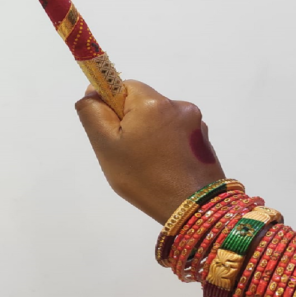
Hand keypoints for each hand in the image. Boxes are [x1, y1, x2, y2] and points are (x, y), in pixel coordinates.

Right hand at [75, 80, 225, 224]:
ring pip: (158, 119)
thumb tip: (93, 90)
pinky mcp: (203, 140)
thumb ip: (92, 112)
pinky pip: (174, 132)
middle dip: (131, 122)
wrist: (193, 210)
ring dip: (149, 133)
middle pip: (142, 103)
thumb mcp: (106, 146)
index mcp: (153, 102)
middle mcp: (178, 105)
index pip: (124, 86)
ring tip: (147, 164)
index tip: (112, 132)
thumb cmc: (144, 177)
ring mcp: (195, 123)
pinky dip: (165, 144)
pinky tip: (164, 167)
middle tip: (126, 152)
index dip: (112, 106)